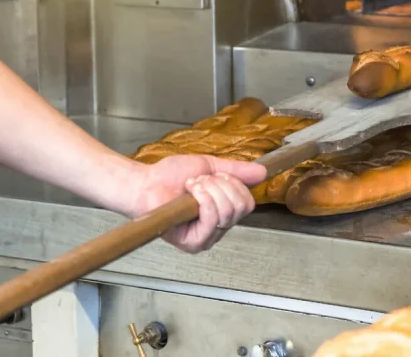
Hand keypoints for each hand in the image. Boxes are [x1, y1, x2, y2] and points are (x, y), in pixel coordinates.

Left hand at [127, 155, 265, 252]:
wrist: (147, 182)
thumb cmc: (171, 176)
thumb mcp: (210, 167)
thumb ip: (237, 171)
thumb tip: (263, 172)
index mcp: (224, 212)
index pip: (248, 203)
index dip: (234, 184)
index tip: (214, 175)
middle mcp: (219, 228)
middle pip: (241, 207)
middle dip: (222, 185)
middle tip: (199, 181)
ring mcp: (208, 237)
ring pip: (228, 211)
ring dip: (210, 190)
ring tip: (192, 186)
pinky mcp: (195, 243)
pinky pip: (213, 219)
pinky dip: (203, 199)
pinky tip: (190, 194)